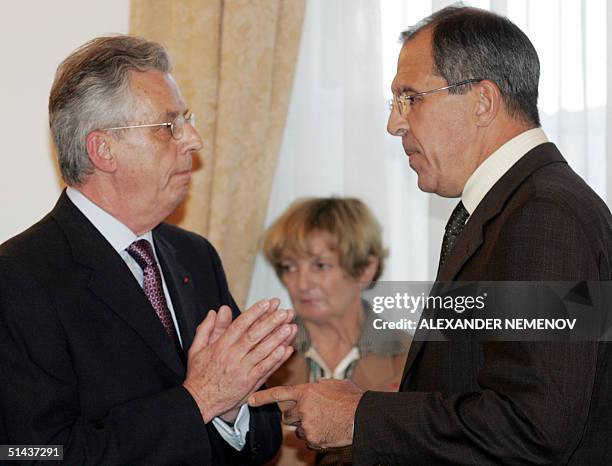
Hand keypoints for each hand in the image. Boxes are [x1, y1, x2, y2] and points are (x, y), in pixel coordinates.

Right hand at [183, 299, 296, 422]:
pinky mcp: (249, 384)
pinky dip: (276, 360)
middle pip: (254, 336)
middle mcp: (232, 357)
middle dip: (271, 322)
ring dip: (278, 339)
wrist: (199, 402)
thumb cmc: (199, 375)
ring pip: (263, 352)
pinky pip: (265, 369)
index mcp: (220, 346)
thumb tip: (218, 310)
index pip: (240, 325)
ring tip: (290, 327)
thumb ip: (207, 328)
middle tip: (284, 312)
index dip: (255, 313)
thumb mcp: (196, 349)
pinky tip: (287, 349)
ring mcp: (242, 371)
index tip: (267, 303)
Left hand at [248, 379, 362, 448]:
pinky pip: (309, 440)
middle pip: (287, 417)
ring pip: (299, 429)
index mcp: (306, 391)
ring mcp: (307, 425)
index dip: (262, 397)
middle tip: (311, 414)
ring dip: (308, 427)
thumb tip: (317, 386)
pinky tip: (330, 430)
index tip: (250, 400)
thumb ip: (321, 384)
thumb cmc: (352, 398)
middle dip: (295, 416)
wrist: (363, 417)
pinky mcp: (313, 440)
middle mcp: (303, 408)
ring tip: (327, 421)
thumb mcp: (335, 383)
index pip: (279, 394)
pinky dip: (317, 437)